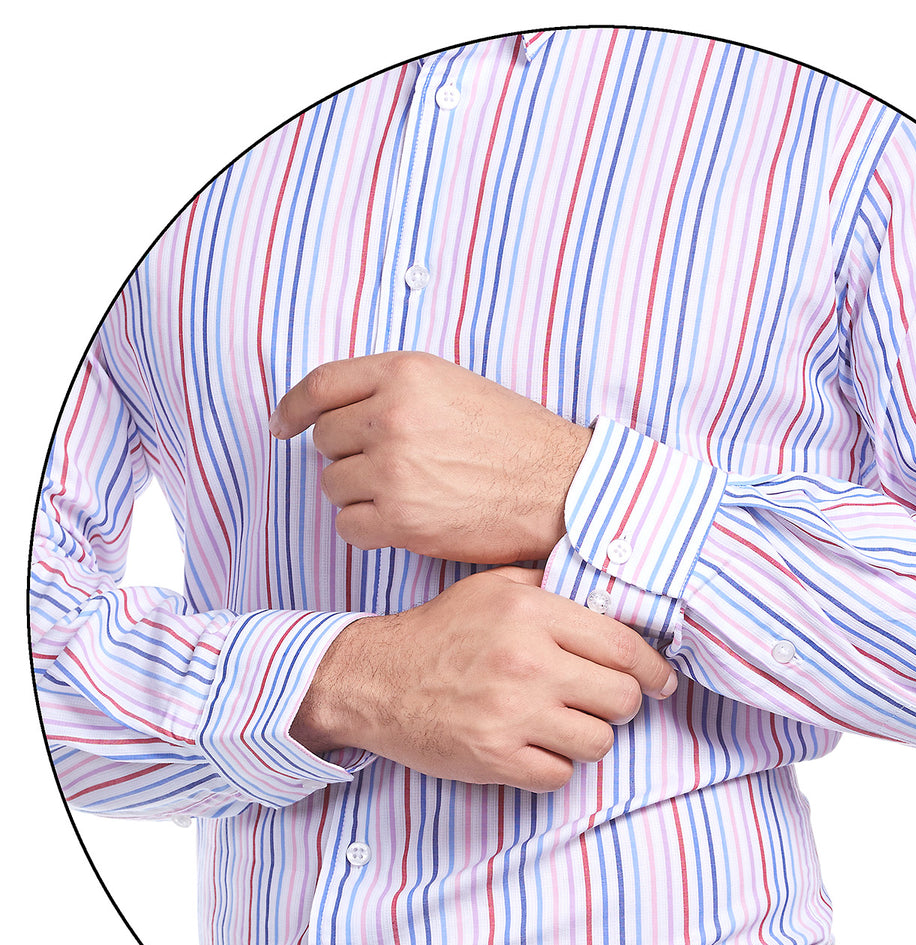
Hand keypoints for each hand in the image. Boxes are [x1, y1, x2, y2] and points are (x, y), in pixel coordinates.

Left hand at [269, 351, 592, 562]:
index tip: (282, 426)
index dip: (293, 408)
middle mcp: (393, 415)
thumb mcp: (456, 387)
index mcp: (406, 372)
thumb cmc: (517, 442)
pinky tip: (403, 523)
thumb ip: (397, 390)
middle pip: (326, 440)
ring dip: (359, 495)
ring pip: (332, 485)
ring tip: (407, 495)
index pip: (321, 385)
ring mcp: (393, 468)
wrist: (560, 489)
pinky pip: (348, 526)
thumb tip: (336, 413)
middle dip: (348, 456)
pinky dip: (367, 529)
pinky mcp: (400, 517)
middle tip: (390, 469)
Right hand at [290, 567, 676, 791]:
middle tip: (603, 703)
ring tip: (564, 724)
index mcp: (532, 613)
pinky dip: (554, 766)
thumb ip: (553, 591)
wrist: (373, 679)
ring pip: (598, 741)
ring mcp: (511, 713)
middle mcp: (527, 662)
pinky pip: (560, 775)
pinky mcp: (493, 756)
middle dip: (622, 704)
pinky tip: (534, 747)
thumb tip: (616, 601)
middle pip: (622, 697)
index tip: (660, 681)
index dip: (653, 668)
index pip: (624, 646)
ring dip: (588, 736)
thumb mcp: (494, 588)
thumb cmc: (440, 632)